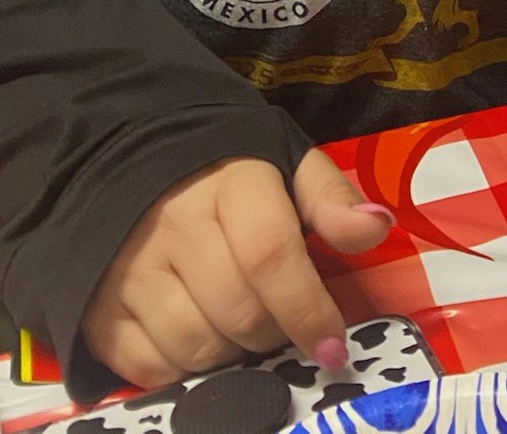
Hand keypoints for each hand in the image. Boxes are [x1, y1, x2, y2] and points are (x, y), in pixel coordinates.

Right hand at [81, 150, 393, 389]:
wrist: (131, 166)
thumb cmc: (226, 175)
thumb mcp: (286, 166)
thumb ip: (331, 199)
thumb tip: (377, 226)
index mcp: (230, 183)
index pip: (270, 254)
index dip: (307, 308)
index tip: (333, 346)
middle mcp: (175, 225)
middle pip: (238, 311)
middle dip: (275, 333)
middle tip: (284, 327)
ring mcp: (130, 271)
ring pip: (196, 347)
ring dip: (233, 356)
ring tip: (242, 330)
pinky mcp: (99, 311)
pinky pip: (151, 368)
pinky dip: (185, 371)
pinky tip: (201, 341)